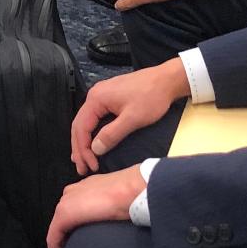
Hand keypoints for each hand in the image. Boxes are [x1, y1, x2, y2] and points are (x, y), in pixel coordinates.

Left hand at [46, 168, 149, 247]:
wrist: (130, 190)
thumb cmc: (131, 194)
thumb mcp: (120, 199)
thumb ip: (112, 205)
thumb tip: (117, 216)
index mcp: (86, 187)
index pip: (76, 207)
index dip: (76, 224)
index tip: (80, 239)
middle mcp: (72, 192)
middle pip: (64, 217)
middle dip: (67, 235)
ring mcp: (66, 203)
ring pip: (57, 228)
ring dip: (61, 244)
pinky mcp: (63, 216)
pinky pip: (53, 238)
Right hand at [70, 62, 188, 174]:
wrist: (166, 80)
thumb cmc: (152, 95)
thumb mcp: (133, 119)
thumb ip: (112, 134)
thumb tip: (96, 148)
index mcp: (97, 98)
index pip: (81, 128)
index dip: (83, 149)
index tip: (90, 165)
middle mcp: (95, 95)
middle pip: (80, 125)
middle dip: (79, 148)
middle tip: (82, 167)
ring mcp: (102, 95)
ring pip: (86, 122)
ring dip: (84, 142)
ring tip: (84, 159)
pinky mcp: (110, 98)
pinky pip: (95, 118)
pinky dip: (92, 133)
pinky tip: (94, 142)